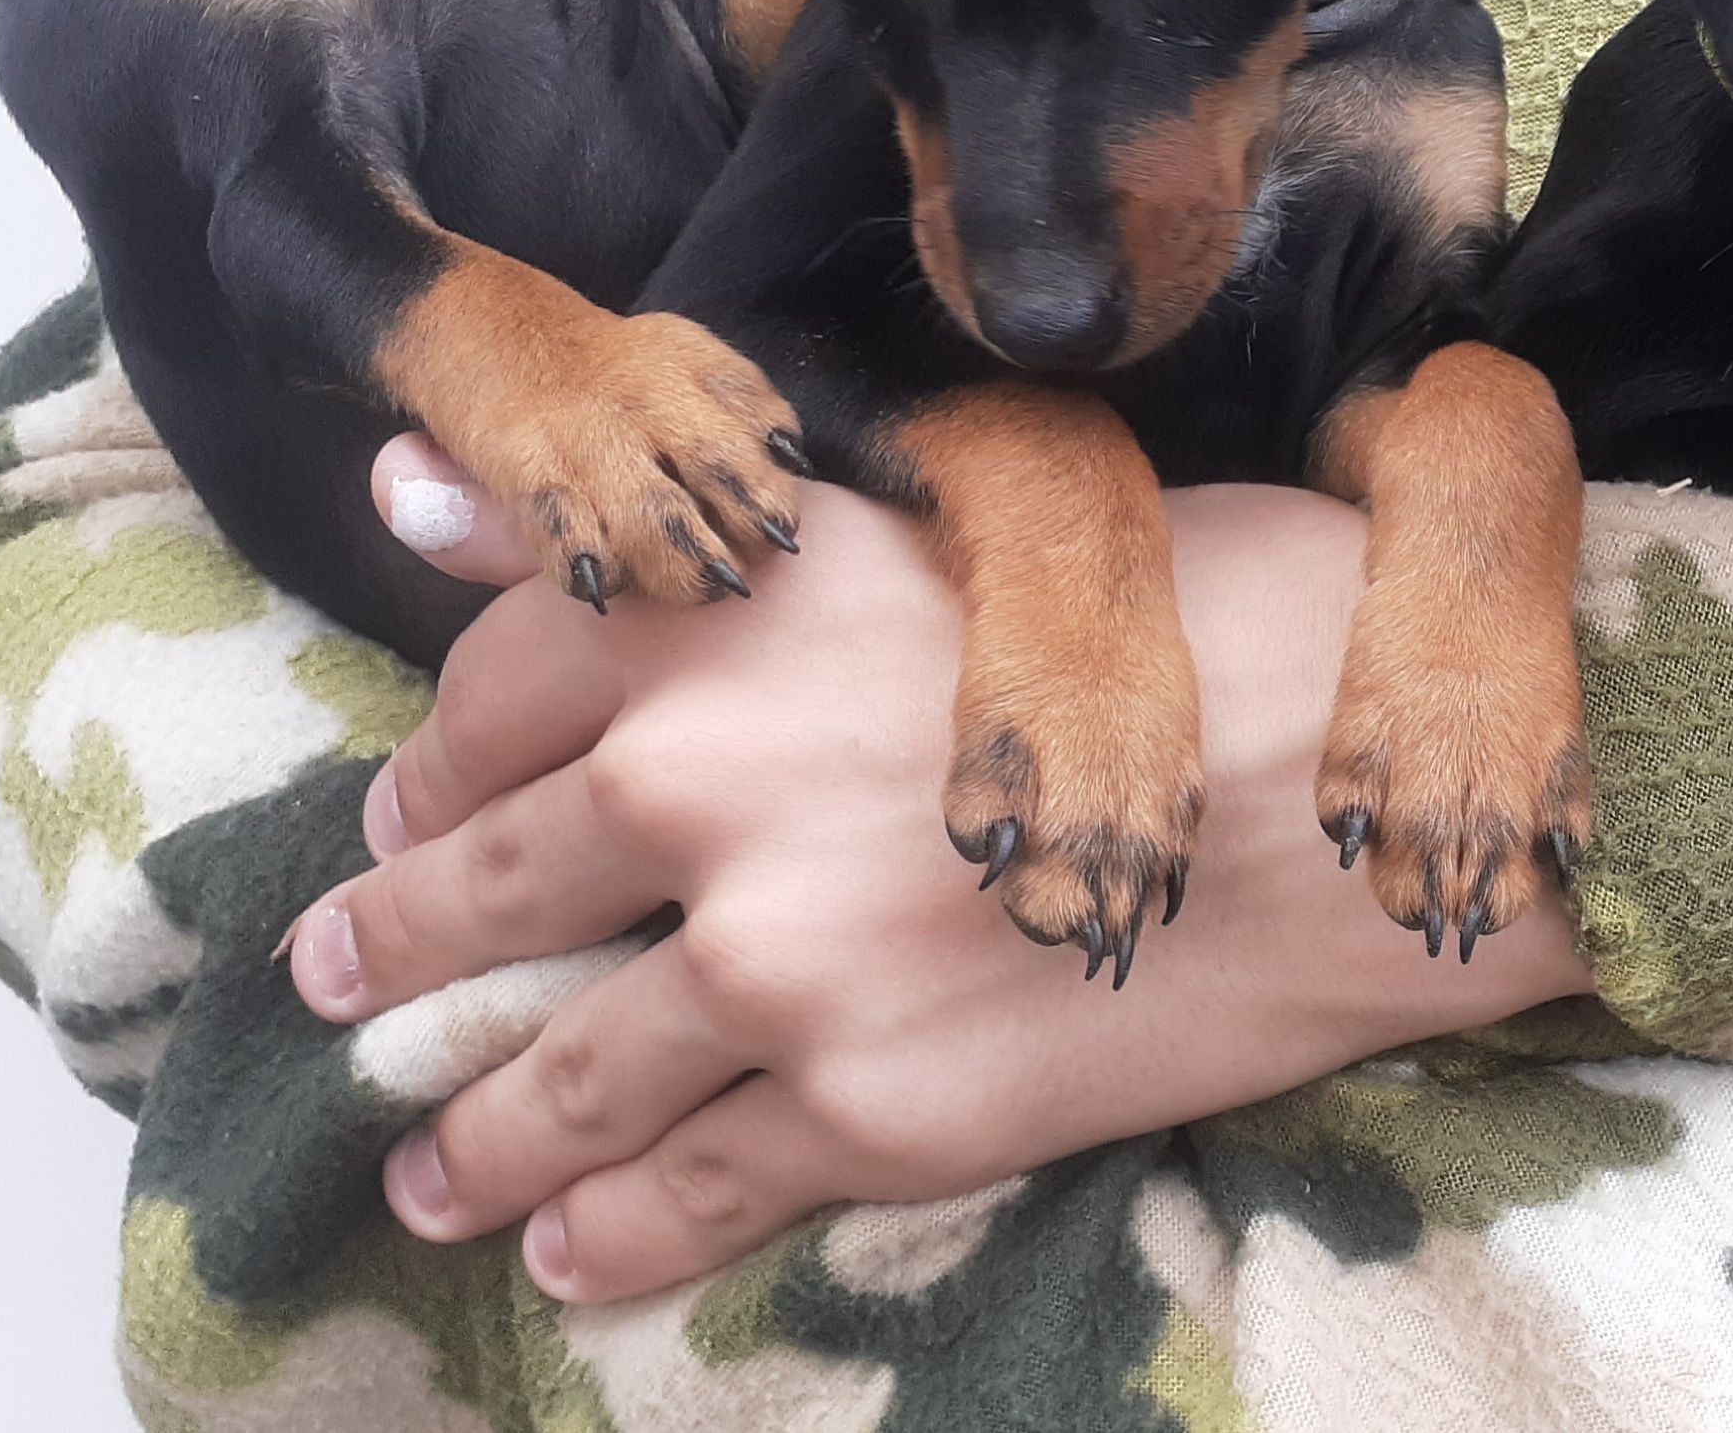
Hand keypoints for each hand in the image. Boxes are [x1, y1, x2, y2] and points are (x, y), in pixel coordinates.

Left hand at [287, 435, 1594, 1301]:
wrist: (1398, 792)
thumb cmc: (1222, 612)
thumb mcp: (956, 508)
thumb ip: (692, 522)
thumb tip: (407, 485)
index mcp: (730, 605)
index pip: (497, 686)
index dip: (442, 754)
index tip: (414, 802)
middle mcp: (706, 780)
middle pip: (482, 885)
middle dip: (393, 938)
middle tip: (334, 972)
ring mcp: (775, 964)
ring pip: (555, 1069)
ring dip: (467, 1123)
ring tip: (418, 1161)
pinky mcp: (869, 1112)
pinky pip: (686, 1192)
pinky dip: (605, 1228)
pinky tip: (567, 1246)